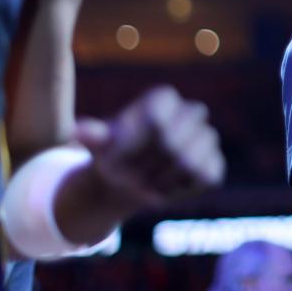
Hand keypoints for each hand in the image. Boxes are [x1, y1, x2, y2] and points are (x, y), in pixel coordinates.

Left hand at [76, 86, 224, 209]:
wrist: (132, 174)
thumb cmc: (115, 154)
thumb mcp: (99, 144)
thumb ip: (93, 135)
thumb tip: (77, 132)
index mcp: (162, 100)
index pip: (156, 117)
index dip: (134, 142)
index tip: (116, 156)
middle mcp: (191, 112)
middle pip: (172, 141)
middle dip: (146, 165)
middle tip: (130, 178)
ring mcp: (206, 137)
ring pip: (190, 160)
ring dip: (162, 179)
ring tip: (145, 185)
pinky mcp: (214, 164)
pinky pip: (206, 176)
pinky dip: (182, 188)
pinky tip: (165, 190)